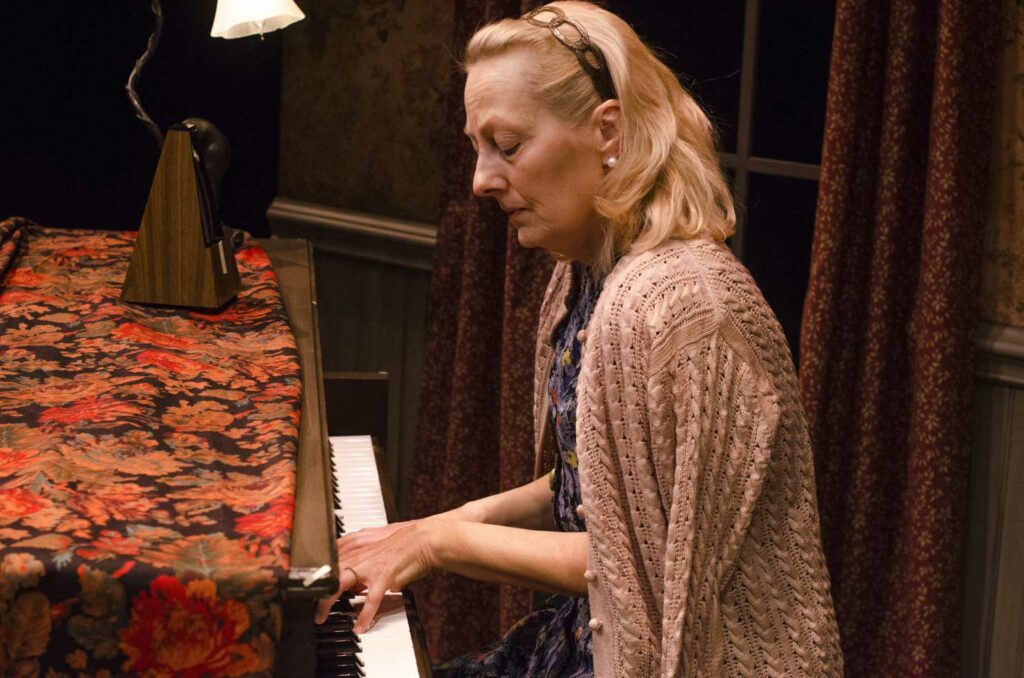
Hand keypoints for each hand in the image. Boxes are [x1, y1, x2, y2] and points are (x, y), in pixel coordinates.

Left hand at [314, 518, 443, 631]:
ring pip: (339, 583)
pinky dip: (364, 615)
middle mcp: (359, 553)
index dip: (316, 569)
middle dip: (314, 587)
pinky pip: (370, 600)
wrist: (425, 539)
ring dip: (327, 602)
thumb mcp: (376, 537)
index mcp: (356, 543)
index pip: (327, 555)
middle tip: (308, 602)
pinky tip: (359, 627)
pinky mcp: (384, 577)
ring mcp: (370, 566)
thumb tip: (350, 561)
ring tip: (321, 617)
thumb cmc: (405, 538)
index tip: (309, 581)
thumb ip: (359, 548)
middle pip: (327, 570)